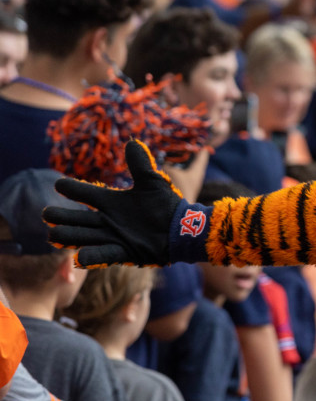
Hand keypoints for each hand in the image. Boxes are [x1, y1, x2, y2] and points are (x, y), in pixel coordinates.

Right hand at [44, 140, 186, 266]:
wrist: (182, 228)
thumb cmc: (165, 205)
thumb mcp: (152, 183)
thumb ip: (140, 165)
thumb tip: (132, 142)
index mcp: (112, 202)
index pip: (87, 194)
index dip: (73, 189)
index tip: (59, 183)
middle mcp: (108, 220)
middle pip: (79, 218)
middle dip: (63, 216)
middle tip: (47, 214)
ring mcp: (114, 237)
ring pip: (85, 236)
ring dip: (70, 236)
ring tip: (53, 234)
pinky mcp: (124, 252)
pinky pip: (105, 254)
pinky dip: (92, 256)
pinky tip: (79, 257)